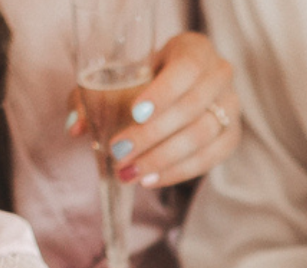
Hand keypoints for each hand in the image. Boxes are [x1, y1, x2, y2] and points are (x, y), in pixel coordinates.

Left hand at [68, 31, 240, 188]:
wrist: (176, 93)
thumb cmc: (143, 82)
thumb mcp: (117, 80)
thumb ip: (90, 98)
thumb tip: (76, 127)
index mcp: (195, 49)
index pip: (186, 69)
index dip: (162, 93)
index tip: (134, 113)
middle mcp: (219, 74)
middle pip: (191, 108)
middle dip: (151, 135)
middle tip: (119, 153)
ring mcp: (230, 106)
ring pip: (201, 136)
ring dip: (161, 159)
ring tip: (130, 173)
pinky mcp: (231, 136)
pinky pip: (209, 159)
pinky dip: (177, 172)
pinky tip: (151, 179)